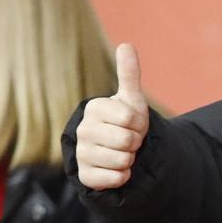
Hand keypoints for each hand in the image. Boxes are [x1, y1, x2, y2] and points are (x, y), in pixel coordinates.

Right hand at [75, 43, 150, 190]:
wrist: (115, 150)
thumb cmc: (124, 122)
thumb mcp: (131, 99)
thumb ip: (129, 74)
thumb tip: (126, 44)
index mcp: (94, 108)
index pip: (132, 119)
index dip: (140, 124)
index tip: (131, 123)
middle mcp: (83, 129)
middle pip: (128, 141)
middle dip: (135, 142)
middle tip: (127, 139)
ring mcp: (81, 153)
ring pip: (123, 161)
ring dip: (130, 159)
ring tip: (121, 152)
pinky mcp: (84, 176)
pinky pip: (116, 178)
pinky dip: (123, 176)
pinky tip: (115, 168)